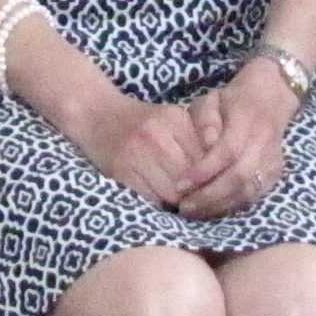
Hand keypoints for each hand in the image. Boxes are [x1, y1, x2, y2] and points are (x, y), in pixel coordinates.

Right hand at [72, 92, 208, 209]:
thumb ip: (196, 138)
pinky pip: (150, 198)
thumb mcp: (170, 119)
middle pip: (190, 178)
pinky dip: (158, 203)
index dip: (210, 178)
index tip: (211, 187)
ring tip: (179, 202)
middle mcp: (157, 135)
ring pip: (172, 192)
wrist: (94, 113)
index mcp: (174, 120)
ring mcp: (137, 154)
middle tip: (198, 201)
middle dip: (196, 193)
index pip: (205, 159)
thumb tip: (220, 171)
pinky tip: (159, 199)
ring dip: (178, 202)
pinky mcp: (121, 171)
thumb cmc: (138, 120)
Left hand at [173, 66, 295, 222]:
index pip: (226, 152)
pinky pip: (255, 196)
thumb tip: (203, 147)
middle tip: (184, 207)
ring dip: (220, 206)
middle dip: (209, 196)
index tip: (180, 184)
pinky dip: (232, 205)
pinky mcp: (276, 174)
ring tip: (194, 212)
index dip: (203, 171)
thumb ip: (204, 121)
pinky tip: (212, 210)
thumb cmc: (231, 101)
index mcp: (246, 122)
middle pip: (238, 178)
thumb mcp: (211, 101)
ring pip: (248, 191)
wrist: (270, 99)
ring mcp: (273, 161)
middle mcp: (263, 144)